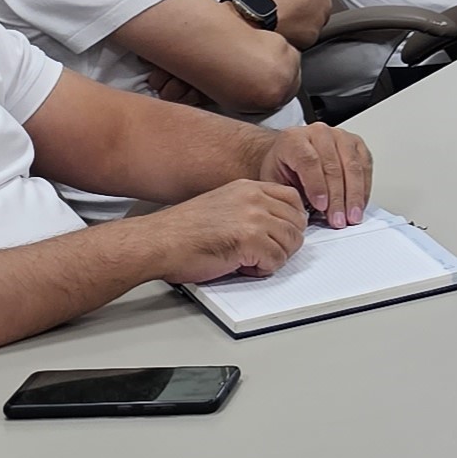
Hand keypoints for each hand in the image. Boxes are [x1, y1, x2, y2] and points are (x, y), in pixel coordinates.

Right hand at [148, 178, 305, 282]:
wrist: (159, 242)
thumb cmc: (182, 231)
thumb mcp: (223, 205)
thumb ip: (251, 209)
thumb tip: (276, 224)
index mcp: (248, 188)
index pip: (293, 199)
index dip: (291, 221)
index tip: (281, 234)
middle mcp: (254, 198)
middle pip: (297, 222)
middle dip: (285, 242)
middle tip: (264, 252)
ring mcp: (254, 218)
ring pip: (291, 242)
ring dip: (275, 257)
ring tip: (251, 260)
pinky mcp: (250, 240)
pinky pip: (277, 260)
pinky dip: (263, 269)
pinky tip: (243, 267)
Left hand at [256, 122, 371, 225]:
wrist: (288, 153)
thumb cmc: (281, 167)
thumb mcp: (274, 181)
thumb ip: (288, 195)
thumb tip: (303, 215)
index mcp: (294, 139)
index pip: (309, 161)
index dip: (316, 185)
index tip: (321, 207)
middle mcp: (319, 133)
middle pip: (333, 165)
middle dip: (337, 197)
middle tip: (338, 219)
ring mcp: (340, 136)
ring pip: (353, 166)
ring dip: (354, 195)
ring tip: (352, 216)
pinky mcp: (356, 143)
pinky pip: (365, 166)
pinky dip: (364, 188)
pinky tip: (359, 204)